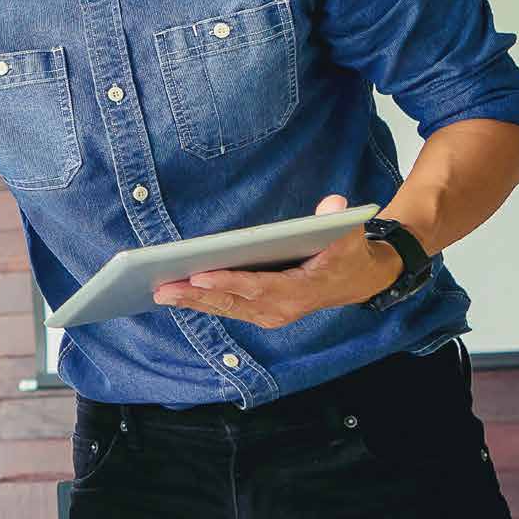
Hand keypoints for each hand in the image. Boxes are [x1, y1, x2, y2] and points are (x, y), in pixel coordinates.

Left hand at [151, 195, 403, 329]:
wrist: (357, 280)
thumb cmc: (347, 253)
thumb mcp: (349, 234)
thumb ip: (339, 220)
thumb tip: (334, 204)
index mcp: (300, 291)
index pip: (257, 287)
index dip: (228, 283)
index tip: (198, 278)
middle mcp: (281, 308)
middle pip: (233, 302)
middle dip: (196, 296)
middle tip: (162, 288)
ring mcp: (270, 314)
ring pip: (225, 308)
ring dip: (192, 302)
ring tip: (160, 293)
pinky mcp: (261, 313)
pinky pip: (228, 309)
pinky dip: (202, 303)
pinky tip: (176, 296)